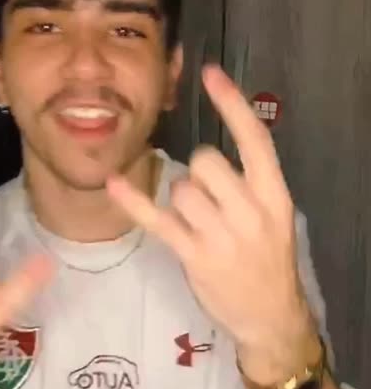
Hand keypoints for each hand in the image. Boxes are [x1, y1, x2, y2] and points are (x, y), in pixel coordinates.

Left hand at [108, 65, 318, 381]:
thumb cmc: (268, 261)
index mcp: (274, 195)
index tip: (210, 74)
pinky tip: (114, 184)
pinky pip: (158, 220)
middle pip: (207, 161)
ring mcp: (221, 235)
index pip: (255, 139)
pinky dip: (134, 202)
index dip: (232, 104)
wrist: (270, 315)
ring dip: (181, 200)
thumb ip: (250, 185)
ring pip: (181, 189)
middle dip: (198, 172)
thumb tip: (208, 156)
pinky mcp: (194, 255)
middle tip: (208, 200)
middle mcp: (250, 211)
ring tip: (198, 225)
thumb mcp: (275, 217)